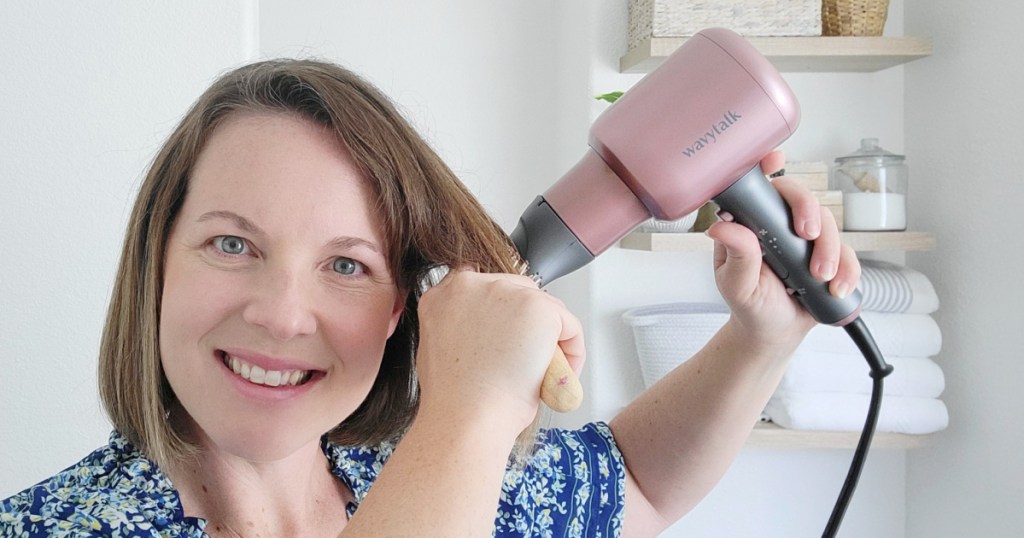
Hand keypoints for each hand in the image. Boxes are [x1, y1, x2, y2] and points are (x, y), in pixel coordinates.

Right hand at [414, 268, 585, 431]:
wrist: (467, 417)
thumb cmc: (456, 401)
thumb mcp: (442, 353)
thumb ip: (462, 330)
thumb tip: (490, 335)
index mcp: (442, 296)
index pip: (483, 290)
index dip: (502, 316)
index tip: (509, 340)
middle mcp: (470, 286)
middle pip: (518, 292)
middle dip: (529, 325)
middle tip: (530, 360)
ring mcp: (506, 292)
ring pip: (546, 308)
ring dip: (550, 339)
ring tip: (544, 372)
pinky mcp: (538, 308)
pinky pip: (570, 326)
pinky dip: (572, 352)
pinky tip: (560, 376)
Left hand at [705, 151, 860, 350]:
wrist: (774, 332)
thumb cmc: (750, 305)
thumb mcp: (737, 284)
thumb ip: (736, 255)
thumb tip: (720, 226)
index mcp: (750, 224)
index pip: (758, 188)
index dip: (766, 166)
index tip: (775, 160)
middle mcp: (778, 225)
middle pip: (800, 197)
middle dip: (809, 212)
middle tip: (807, 236)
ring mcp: (805, 238)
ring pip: (827, 222)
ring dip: (829, 249)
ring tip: (820, 278)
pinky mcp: (829, 254)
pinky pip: (847, 251)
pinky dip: (848, 269)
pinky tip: (837, 287)